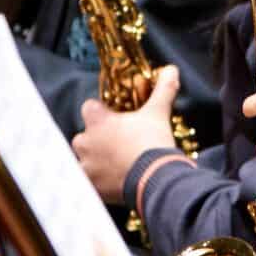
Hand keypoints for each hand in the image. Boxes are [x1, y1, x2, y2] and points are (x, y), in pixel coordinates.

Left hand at [73, 66, 183, 201]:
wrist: (154, 178)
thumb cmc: (152, 142)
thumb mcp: (158, 112)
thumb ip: (163, 89)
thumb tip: (171, 69)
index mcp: (98, 121)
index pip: (89, 108)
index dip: (100, 111)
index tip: (114, 117)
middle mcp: (86, 142)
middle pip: (84, 136)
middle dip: (96, 140)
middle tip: (118, 144)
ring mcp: (86, 166)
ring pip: (84, 160)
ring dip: (94, 162)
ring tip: (116, 166)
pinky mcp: (91, 186)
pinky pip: (88, 183)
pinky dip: (96, 183)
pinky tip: (112, 182)